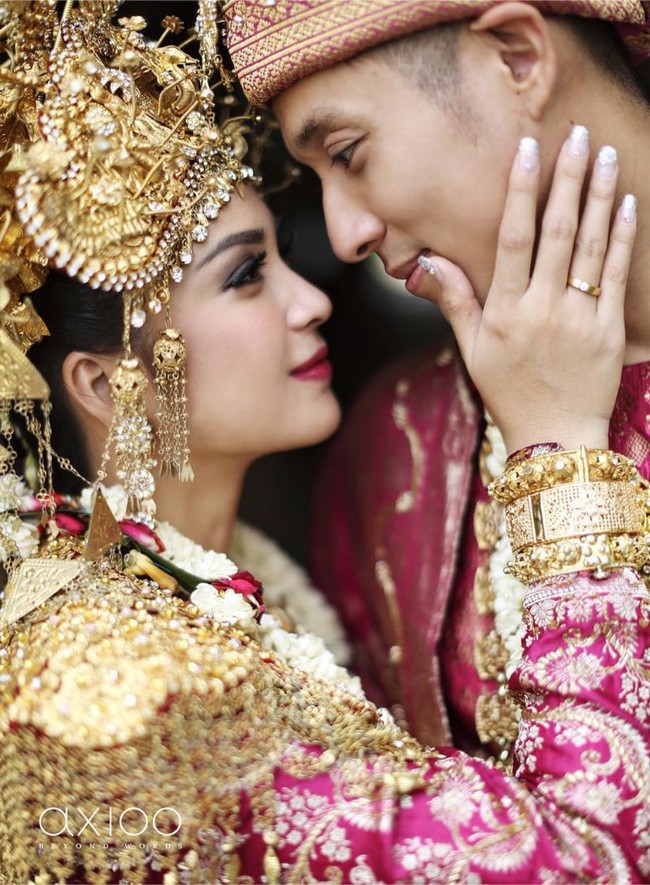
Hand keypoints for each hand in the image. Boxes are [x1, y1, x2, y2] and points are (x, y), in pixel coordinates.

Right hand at [413, 128, 636, 452]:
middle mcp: (543, 308)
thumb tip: (425, 262)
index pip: (512, 239)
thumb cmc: (508, 394)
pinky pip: (618, 274)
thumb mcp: (472, 350)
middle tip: (577, 135)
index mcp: (505, 311)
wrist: (555, 438)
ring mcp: (580, 318)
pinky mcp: (610, 330)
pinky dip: (622, 236)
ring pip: (591, 246)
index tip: (528, 149)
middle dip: (568, 179)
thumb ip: (454, 301)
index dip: (520, 191)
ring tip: (605, 154)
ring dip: (599, 196)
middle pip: (557, 232)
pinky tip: (625, 201)